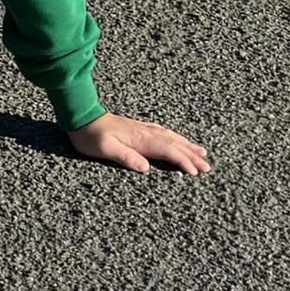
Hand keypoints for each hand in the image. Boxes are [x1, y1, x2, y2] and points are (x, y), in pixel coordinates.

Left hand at [66, 112, 210, 176]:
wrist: (81, 117)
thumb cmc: (91, 136)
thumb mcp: (105, 149)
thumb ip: (126, 157)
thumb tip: (146, 168)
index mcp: (141, 139)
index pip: (168, 150)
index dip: (183, 161)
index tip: (196, 172)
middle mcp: (145, 132)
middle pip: (174, 144)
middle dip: (192, 154)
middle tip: (208, 165)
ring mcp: (143, 130)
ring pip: (171, 138)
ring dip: (187, 145)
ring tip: (201, 152)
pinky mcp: (138, 130)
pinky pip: (163, 134)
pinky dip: (175, 139)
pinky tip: (178, 140)